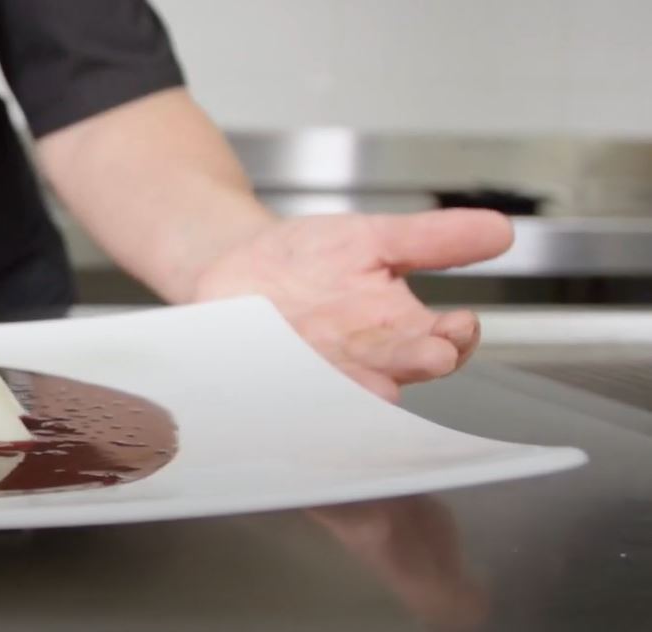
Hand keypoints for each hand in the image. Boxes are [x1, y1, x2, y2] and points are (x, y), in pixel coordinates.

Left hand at [192, 209, 513, 400]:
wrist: (239, 261)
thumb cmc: (313, 260)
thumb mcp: (374, 239)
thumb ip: (431, 240)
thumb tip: (502, 230)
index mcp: (399, 331)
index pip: (445, 343)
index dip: (457, 338)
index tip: (461, 326)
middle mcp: (362, 360)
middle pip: (397, 367)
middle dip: (412, 361)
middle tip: (429, 356)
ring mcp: (313, 369)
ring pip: (341, 385)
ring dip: (357, 385)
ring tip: (371, 384)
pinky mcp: (264, 370)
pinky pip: (279, 381)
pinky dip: (286, 379)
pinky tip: (289, 371)